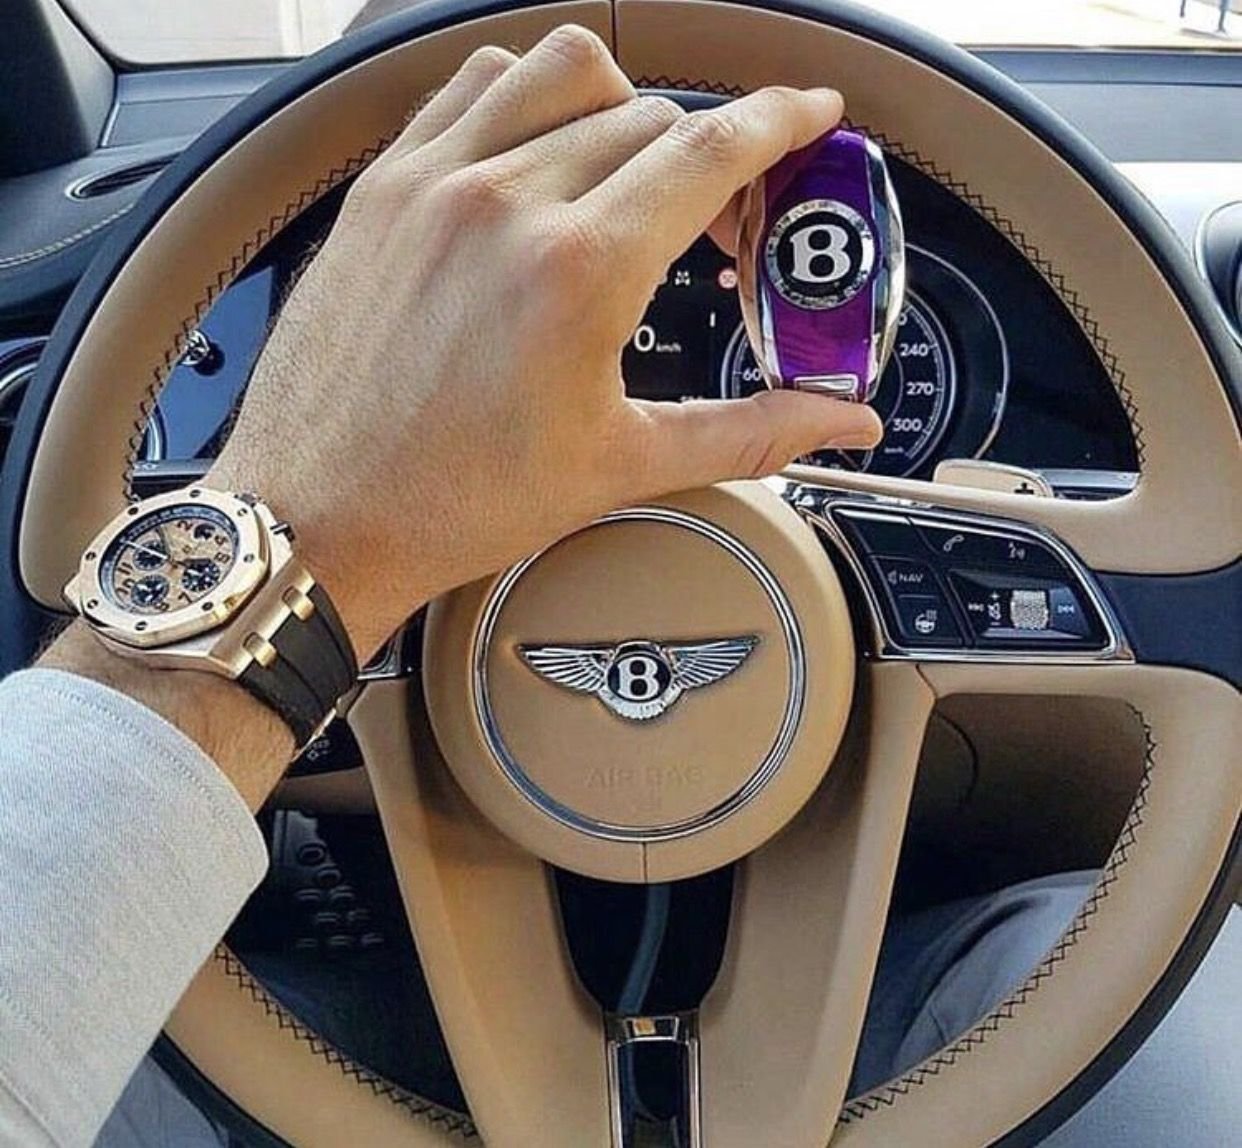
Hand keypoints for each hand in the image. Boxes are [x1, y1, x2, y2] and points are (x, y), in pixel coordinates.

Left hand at [209, 25, 881, 661]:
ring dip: (619, 102)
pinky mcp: (382, 187)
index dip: (780, 121)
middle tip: (715, 225)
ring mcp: (433, 183)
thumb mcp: (622, 465)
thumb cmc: (453, 503)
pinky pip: (470, 85)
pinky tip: (534, 152)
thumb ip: (750, 430)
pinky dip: (523, 97)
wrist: (322, 518)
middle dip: (708, 157)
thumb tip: (836, 422)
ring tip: (626, 169)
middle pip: (652, 117)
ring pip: (561, 70)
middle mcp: (504, 203)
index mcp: (578, 271)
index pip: (711, 149)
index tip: (809, 113)